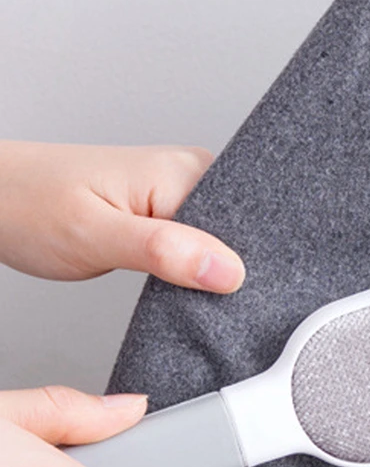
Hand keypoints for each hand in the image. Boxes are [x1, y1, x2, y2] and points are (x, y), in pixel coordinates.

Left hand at [0, 141, 244, 291]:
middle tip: (183, 290)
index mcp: (185, 171)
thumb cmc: (28, 204)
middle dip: (220, 273)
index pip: (244, 227)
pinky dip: (188, 270)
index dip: (239, 268)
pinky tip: (171, 279)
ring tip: (170, 283)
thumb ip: (164, 251)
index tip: (221, 295)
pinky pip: (196, 245)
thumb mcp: (95, 234)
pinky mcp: (166, 211)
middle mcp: (189, 176)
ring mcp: (178, 193)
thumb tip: (229, 271)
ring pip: (218, 246)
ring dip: (202, 273)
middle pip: (237, 237)